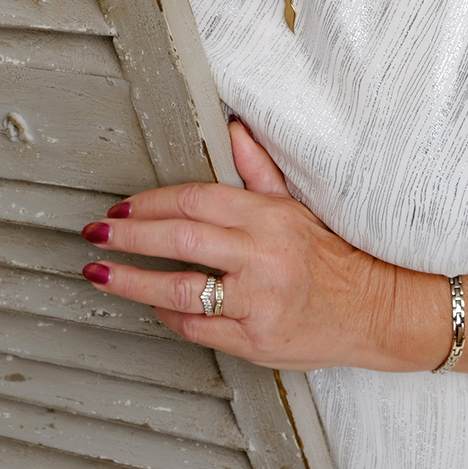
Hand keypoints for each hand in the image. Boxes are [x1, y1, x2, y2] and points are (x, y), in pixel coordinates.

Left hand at [80, 121, 445, 369]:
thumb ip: (257, 170)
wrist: (372, 312)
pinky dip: (166, 315)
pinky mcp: (255, 340)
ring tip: (101, 274)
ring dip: (132, 281)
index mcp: (269, 218)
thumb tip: (232, 129)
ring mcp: (257, 301)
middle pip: (181, 239)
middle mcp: (262, 256)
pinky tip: (148, 305)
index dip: (151, 203)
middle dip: (130, 236)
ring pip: (180, 289)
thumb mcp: (295, 207)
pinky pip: (197, 327)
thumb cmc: (330, 257)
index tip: (121, 208)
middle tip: (95, 235)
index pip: (197, 200)